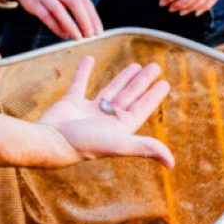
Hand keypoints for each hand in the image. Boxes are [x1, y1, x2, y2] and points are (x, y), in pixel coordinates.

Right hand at [1, 0, 102, 40]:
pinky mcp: (33, 3)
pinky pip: (46, 16)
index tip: (99, 31)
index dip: (93, 17)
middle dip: (84, 21)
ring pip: (59, 10)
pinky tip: (63, 35)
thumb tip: (90, 22)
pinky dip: (56, 27)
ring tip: (78, 38)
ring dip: (70, 25)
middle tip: (90, 36)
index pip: (84, 1)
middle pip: (74, 3)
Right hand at [38, 56, 173, 166]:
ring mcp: (89, 111)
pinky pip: (80, 83)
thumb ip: (145, 148)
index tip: (165, 83)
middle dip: (142, 82)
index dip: (153, 96)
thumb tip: (172, 163)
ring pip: (110, 90)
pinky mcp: (72, 103)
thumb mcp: (118, 144)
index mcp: (119, 128)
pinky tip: (89, 59)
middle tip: (154, 66)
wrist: (51, 141)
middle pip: (129, 96)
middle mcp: (106, 120)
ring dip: (122, 78)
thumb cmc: (84, 144)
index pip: (141, 108)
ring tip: (135, 65)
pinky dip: (85, 71)